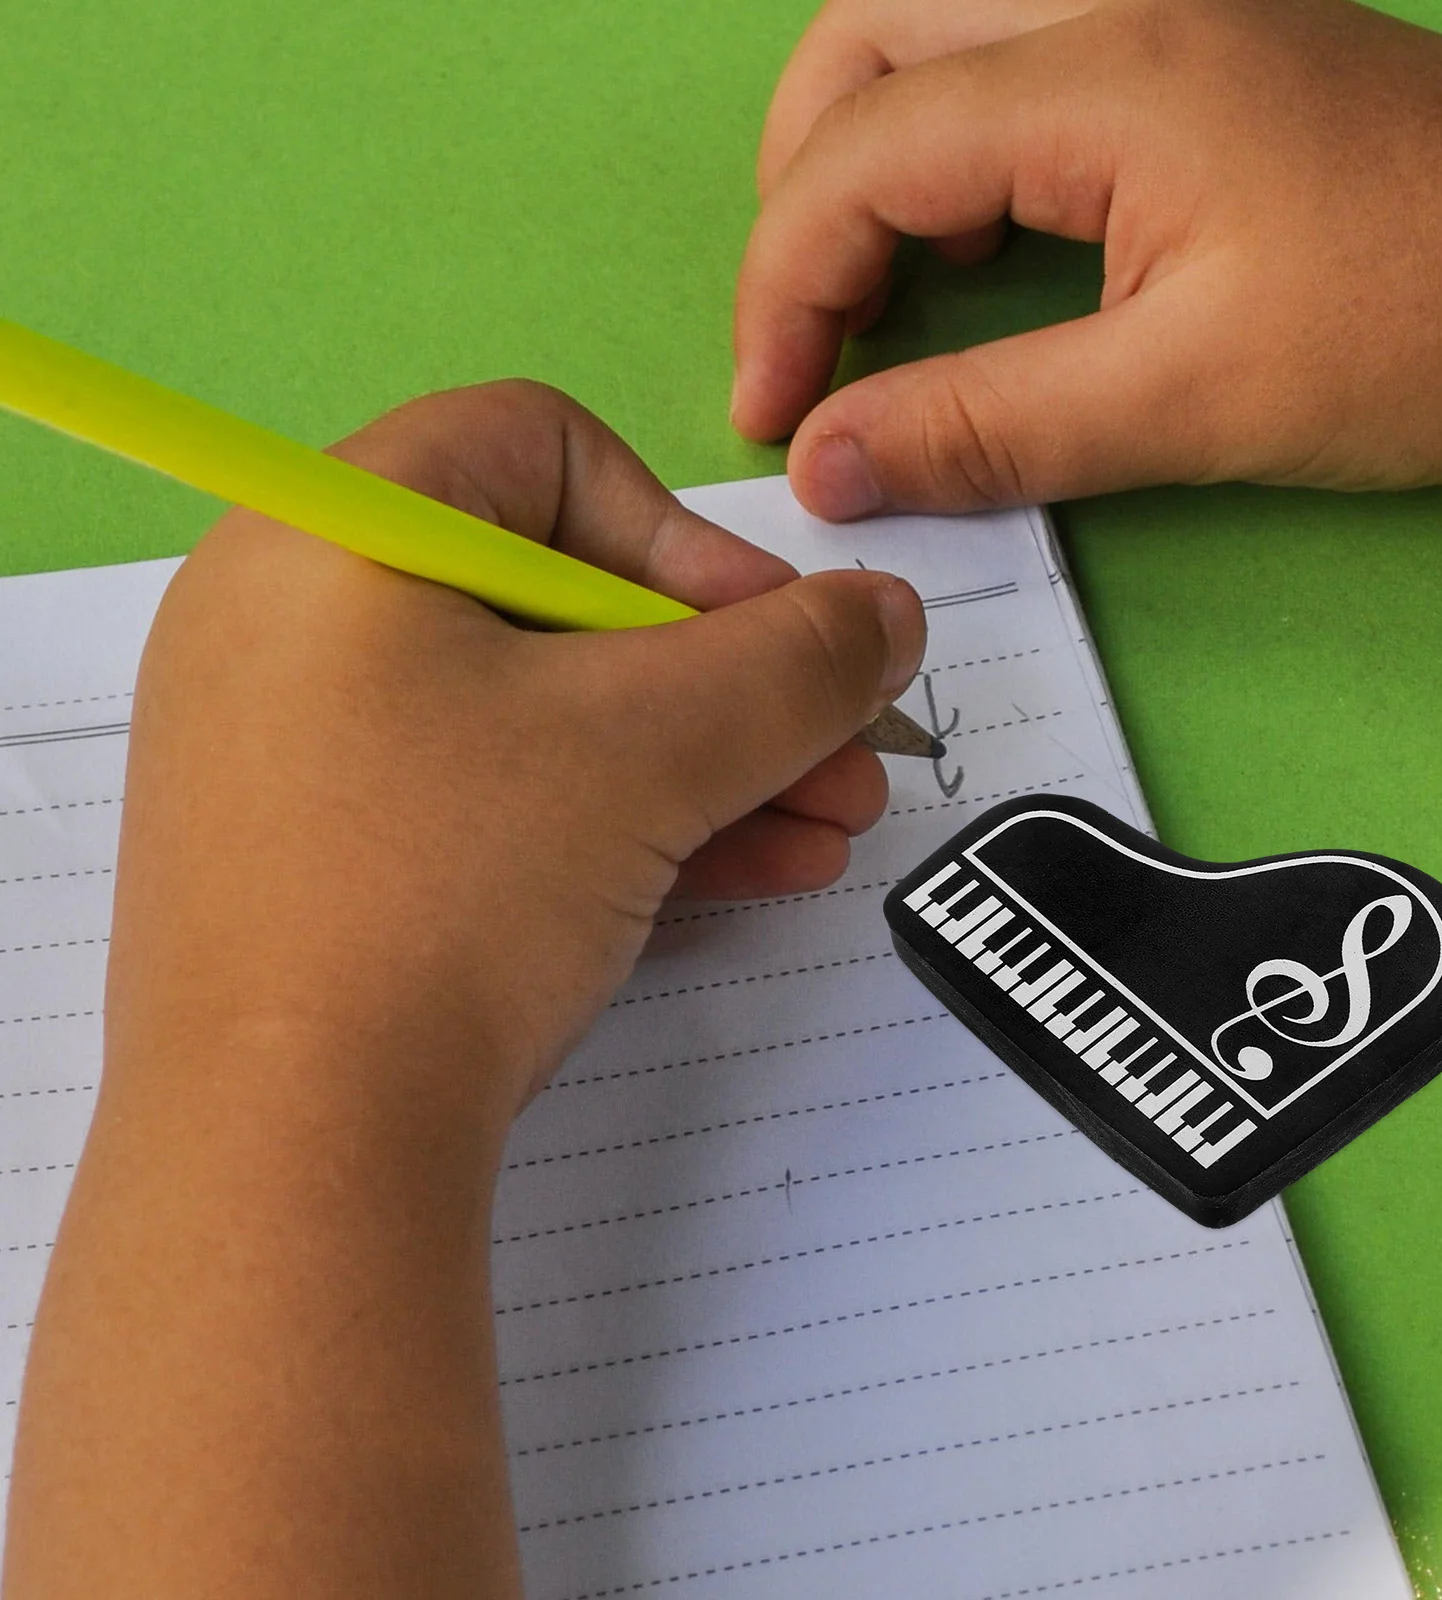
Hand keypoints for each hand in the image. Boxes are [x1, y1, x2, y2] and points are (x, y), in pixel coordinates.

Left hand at [5, 381, 926, 1599]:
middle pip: (564, 603)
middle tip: (845, 759)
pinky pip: (493, 805)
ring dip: (707, 769)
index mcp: (335, 534)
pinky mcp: (324, 867)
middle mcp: (297, 624)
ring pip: (544, 721)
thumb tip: (889, 615)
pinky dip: (622, 828)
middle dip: (733, 687)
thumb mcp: (655, 747)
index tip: (776, 642)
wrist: (290, 1156)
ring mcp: (302, 757)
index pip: (543, 451)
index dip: (686, 534)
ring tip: (828, 832)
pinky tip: (752, 876)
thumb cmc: (454, 883)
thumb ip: (801, 658)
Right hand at [733, 0, 1441, 513]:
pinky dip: (957, 147)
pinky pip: (1017, 57)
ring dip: (871, 151)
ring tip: (879, 290)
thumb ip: (985, 428)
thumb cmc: (1420, 333)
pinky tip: (983, 244)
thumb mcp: (1183, 403)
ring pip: (934, 26)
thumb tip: (829, 466)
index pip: (862, 152)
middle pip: (868, 31)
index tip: (774, 416)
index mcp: (1109, 71)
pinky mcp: (1200, 46)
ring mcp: (1165, 4)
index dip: (785, 290)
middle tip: (807, 323)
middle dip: (800, 183)